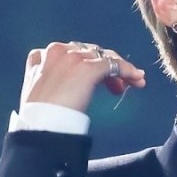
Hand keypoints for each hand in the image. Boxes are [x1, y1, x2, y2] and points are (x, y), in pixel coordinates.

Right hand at [20, 41, 146, 112]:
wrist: (41, 126)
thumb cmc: (40, 117)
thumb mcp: (42, 93)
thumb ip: (55, 81)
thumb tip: (72, 86)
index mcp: (43, 56)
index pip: (74, 53)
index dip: (90, 64)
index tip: (101, 80)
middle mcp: (57, 51)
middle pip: (90, 53)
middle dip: (106, 67)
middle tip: (118, 85)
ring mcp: (72, 58)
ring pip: (103, 56)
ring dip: (120, 68)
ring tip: (133, 81)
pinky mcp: (86, 68)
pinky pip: (113, 65)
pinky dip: (127, 70)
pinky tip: (137, 78)